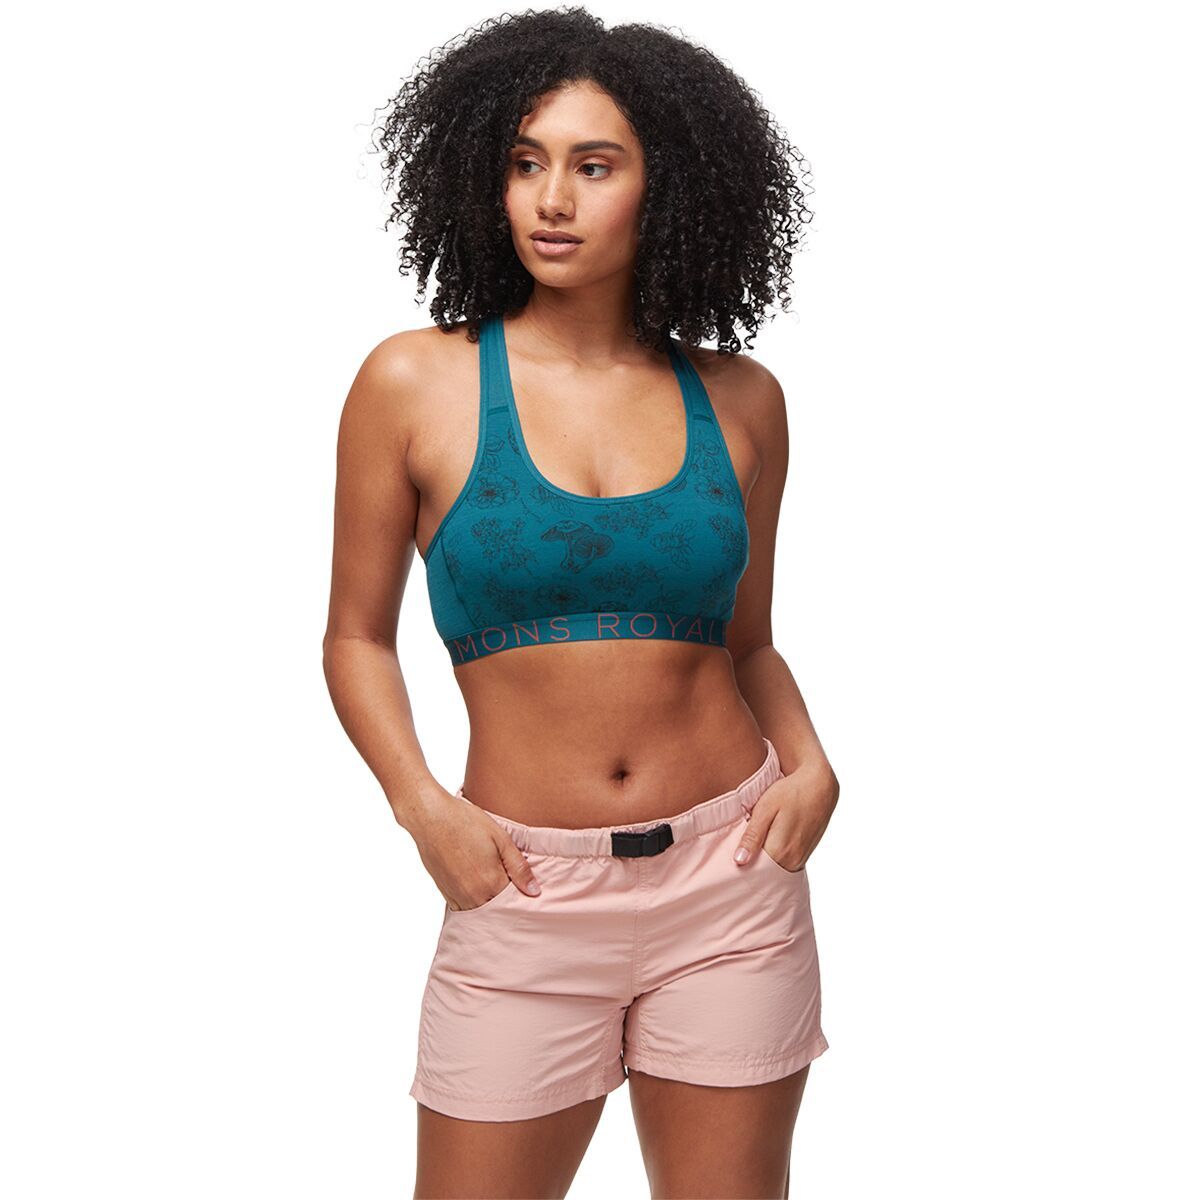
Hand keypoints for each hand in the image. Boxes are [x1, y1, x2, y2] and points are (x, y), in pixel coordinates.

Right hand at [412, 792, 541, 910]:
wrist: (431, 818)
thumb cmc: (466, 822)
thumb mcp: (501, 839)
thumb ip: (519, 868)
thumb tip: (534, 891)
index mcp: (491, 883)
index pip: (514, 902)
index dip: (522, 895)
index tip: (525, 887)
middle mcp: (474, 896)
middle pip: (497, 910)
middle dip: (506, 903)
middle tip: (509, 883)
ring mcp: (457, 897)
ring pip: (481, 912)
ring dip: (489, 903)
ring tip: (491, 882)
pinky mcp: (445, 894)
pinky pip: (464, 908)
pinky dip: (473, 902)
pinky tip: (476, 885)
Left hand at [733, 757, 838, 870]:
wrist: (820, 785)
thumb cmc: (790, 793)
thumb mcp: (765, 809)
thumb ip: (752, 836)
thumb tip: (739, 861)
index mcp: (780, 851)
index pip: (752, 871)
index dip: (739, 865)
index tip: (728, 859)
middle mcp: (793, 860)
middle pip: (764, 873)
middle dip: (749, 866)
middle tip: (736, 851)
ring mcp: (801, 859)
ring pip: (774, 869)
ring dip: (762, 862)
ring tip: (752, 845)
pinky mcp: (804, 855)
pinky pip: (784, 864)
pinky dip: (773, 858)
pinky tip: (767, 843)